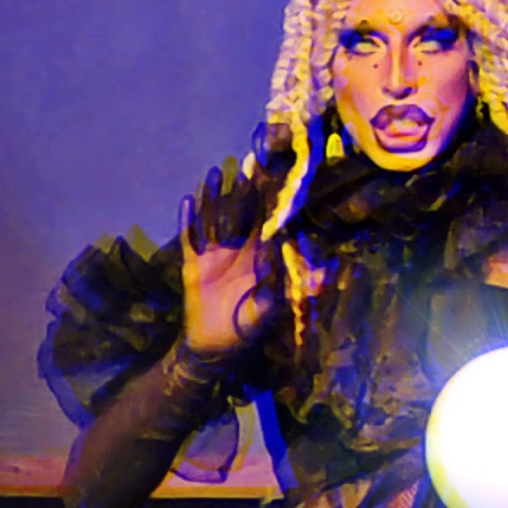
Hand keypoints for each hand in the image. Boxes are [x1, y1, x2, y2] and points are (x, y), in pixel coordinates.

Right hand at [178, 167, 275, 355]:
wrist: (215, 345)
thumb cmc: (247, 327)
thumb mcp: (272, 309)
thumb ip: (289, 290)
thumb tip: (320, 274)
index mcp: (258, 258)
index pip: (264, 224)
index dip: (268, 203)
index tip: (273, 180)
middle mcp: (237, 250)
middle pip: (238, 214)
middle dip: (240, 190)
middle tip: (244, 163)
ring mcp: (214, 254)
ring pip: (213, 219)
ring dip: (212, 198)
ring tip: (213, 173)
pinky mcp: (193, 263)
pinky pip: (189, 238)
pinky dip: (187, 221)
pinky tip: (186, 200)